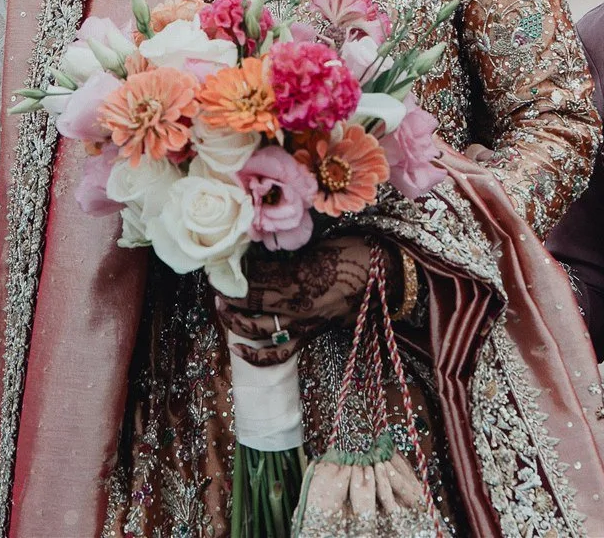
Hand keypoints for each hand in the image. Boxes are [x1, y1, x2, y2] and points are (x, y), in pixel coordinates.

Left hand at [213, 235, 378, 365]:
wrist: (388, 274)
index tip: (217, 266)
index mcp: (300, 278)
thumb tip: (258, 256)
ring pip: (260, 330)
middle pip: (251, 302)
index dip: (232, 274)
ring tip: (222, 310)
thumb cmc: (355, 252)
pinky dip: (256, 355)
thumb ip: (288, 257)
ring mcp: (304, 323)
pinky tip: (238, 348)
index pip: (254, 279)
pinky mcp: (311, 334)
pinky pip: (280, 353)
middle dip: (228, 294)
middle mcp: (298, 304)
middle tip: (215, 284)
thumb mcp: (318, 247)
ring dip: (235, 321)